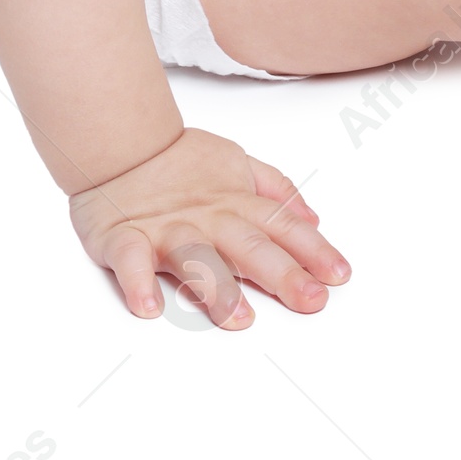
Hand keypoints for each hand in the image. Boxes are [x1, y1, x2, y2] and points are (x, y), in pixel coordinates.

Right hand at [69, 126, 349, 327]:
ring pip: (195, 257)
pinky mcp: (124, 238)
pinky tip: (148, 307)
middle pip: (249, 246)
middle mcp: (207, 218)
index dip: (313, 250)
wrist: (121, 142)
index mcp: (235, 203)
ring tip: (238, 317)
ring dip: (216, 287)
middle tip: (311, 300)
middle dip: (282, 274)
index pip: (281, 227)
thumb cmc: (180, 162)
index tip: (339, 275)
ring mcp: (166, 229)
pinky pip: (130, 262)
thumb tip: (312, 219)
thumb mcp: (238, 164)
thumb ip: (276, 190)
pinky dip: (138, 282)